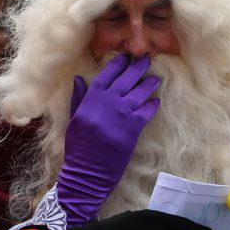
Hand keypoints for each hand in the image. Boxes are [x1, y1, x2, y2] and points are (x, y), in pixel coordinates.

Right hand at [56, 54, 162, 223]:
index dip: (117, 64)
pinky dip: (153, 105)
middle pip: (127, 79)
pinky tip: (156, 101)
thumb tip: (79, 78)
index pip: (107, 75)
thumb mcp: (73, 120)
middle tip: (146, 59)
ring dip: (149, 84)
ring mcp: (122, 115)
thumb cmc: (78, 147)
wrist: (87, 172)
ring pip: (140, 93)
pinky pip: (147, 111)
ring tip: (155, 78)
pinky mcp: (133, 129)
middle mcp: (108, 103)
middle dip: (137, 68)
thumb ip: (78, 98)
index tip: (125, 57)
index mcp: (91, 100)